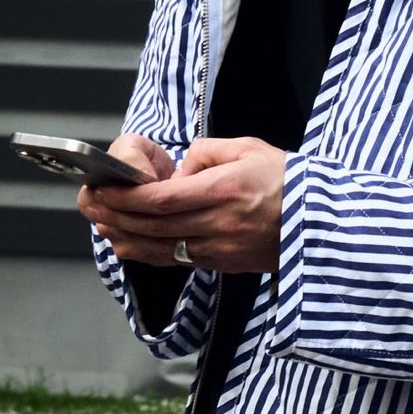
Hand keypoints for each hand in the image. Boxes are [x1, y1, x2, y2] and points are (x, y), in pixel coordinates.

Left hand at [78, 135, 286, 274]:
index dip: (125, 197)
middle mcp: (219, 224)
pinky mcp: (224, 264)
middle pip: (153, 225)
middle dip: (114, 215)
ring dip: (124, 237)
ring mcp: (220, 249)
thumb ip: (205, 153)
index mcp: (225, 191)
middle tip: (89, 205)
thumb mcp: (249, 149)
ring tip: (101, 225)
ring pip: (159, 248)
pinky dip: (147, 252)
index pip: (161, 199)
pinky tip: (130, 243)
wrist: (324, 222)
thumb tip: (176, 172)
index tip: (102, 188)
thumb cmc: (288, 180)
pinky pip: (176, 260)